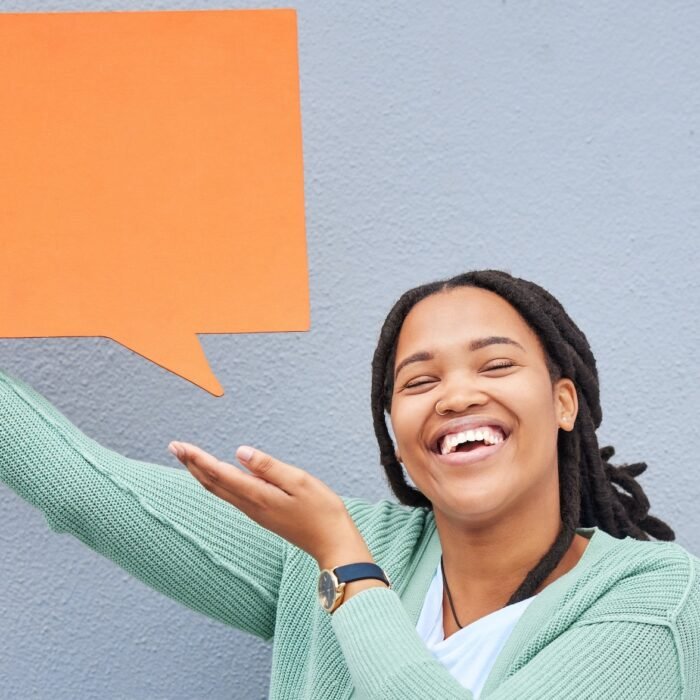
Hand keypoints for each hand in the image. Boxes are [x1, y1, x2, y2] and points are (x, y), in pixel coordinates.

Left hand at [168, 441, 370, 566]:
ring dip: (200, 473)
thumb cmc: (322, 510)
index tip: (179, 445)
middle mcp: (250, 505)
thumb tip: (240, 452)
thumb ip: (269, 467)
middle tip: (174, 446)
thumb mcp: (299, 481)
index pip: (219, 473)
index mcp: (258, 495)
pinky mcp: (262, 514)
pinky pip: (230, 495)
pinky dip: (215, 482)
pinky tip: (215, 475)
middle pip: (212, 483)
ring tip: (188, 458)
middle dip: (191, 464)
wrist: (332, 543)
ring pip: (219, 490)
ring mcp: (255, 512)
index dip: (197, 458)